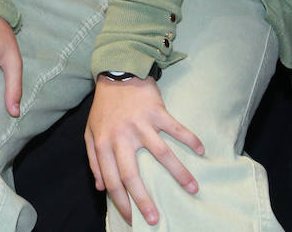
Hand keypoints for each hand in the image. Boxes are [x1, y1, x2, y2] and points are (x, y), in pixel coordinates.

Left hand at [84, 76, 204, 226]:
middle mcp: (120, 137)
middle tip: (155, 219)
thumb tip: (99, 187)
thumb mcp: (90, 133)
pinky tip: (201, 151)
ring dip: (179, 173)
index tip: (132, 219)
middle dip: (143, 200)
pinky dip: (190, 139)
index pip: (111, 180)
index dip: (121, 201)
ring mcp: (140, 124)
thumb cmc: (104, 108)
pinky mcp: (156, 111)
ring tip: (193, 189)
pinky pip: (176, 128)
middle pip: (132, 174)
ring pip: (161, 154)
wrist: (116, 73)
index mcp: (103, 144)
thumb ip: (93, 160)